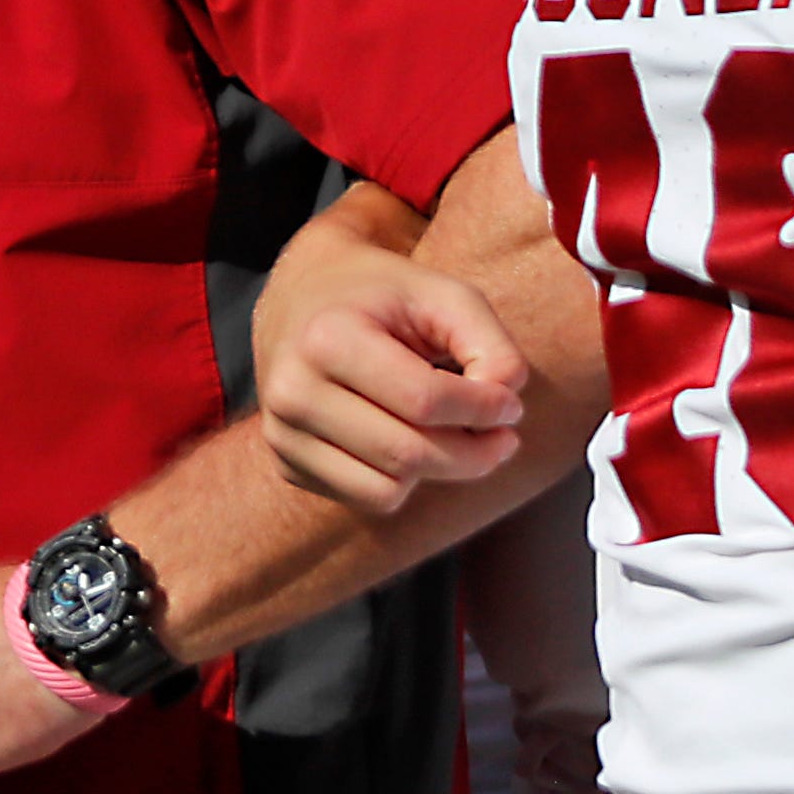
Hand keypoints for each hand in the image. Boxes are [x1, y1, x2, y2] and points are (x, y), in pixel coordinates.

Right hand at [258, 257, 529, 514]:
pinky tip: (412, 442)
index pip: (424, 402)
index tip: (511, 405)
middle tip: (503, 436)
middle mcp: (292, 392)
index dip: (483, 410)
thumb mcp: (444, 294)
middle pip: (407, 454)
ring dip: (441, 471)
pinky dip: (404, 480)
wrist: (301, 299)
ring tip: (460, 438)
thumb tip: (507, 404)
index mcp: (327, 338)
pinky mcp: (286, 464)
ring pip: (388, 490)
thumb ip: (490, 343)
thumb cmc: (383, 296)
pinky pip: (367, 498)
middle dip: (474, 453)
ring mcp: (282, 434)